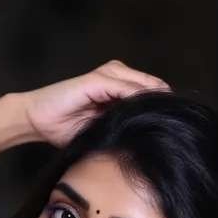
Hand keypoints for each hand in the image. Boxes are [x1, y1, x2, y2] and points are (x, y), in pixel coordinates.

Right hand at [22, 60, 169, 146]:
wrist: (37, 121)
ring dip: (154, 100)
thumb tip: (149, 141)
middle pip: (151, 86)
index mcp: (118, 90)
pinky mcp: (95, 80)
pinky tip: (147, 110)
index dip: (164, 107)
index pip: (150, 93)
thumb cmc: (66, 129)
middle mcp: (115, 77)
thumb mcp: (102, 132)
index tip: (179, 125)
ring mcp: (105, 77)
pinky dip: (136, 97)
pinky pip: (123, 87)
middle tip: (180, 123)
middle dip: (164, 103)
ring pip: (141, 84)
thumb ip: (123, 128)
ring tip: (168, 117)